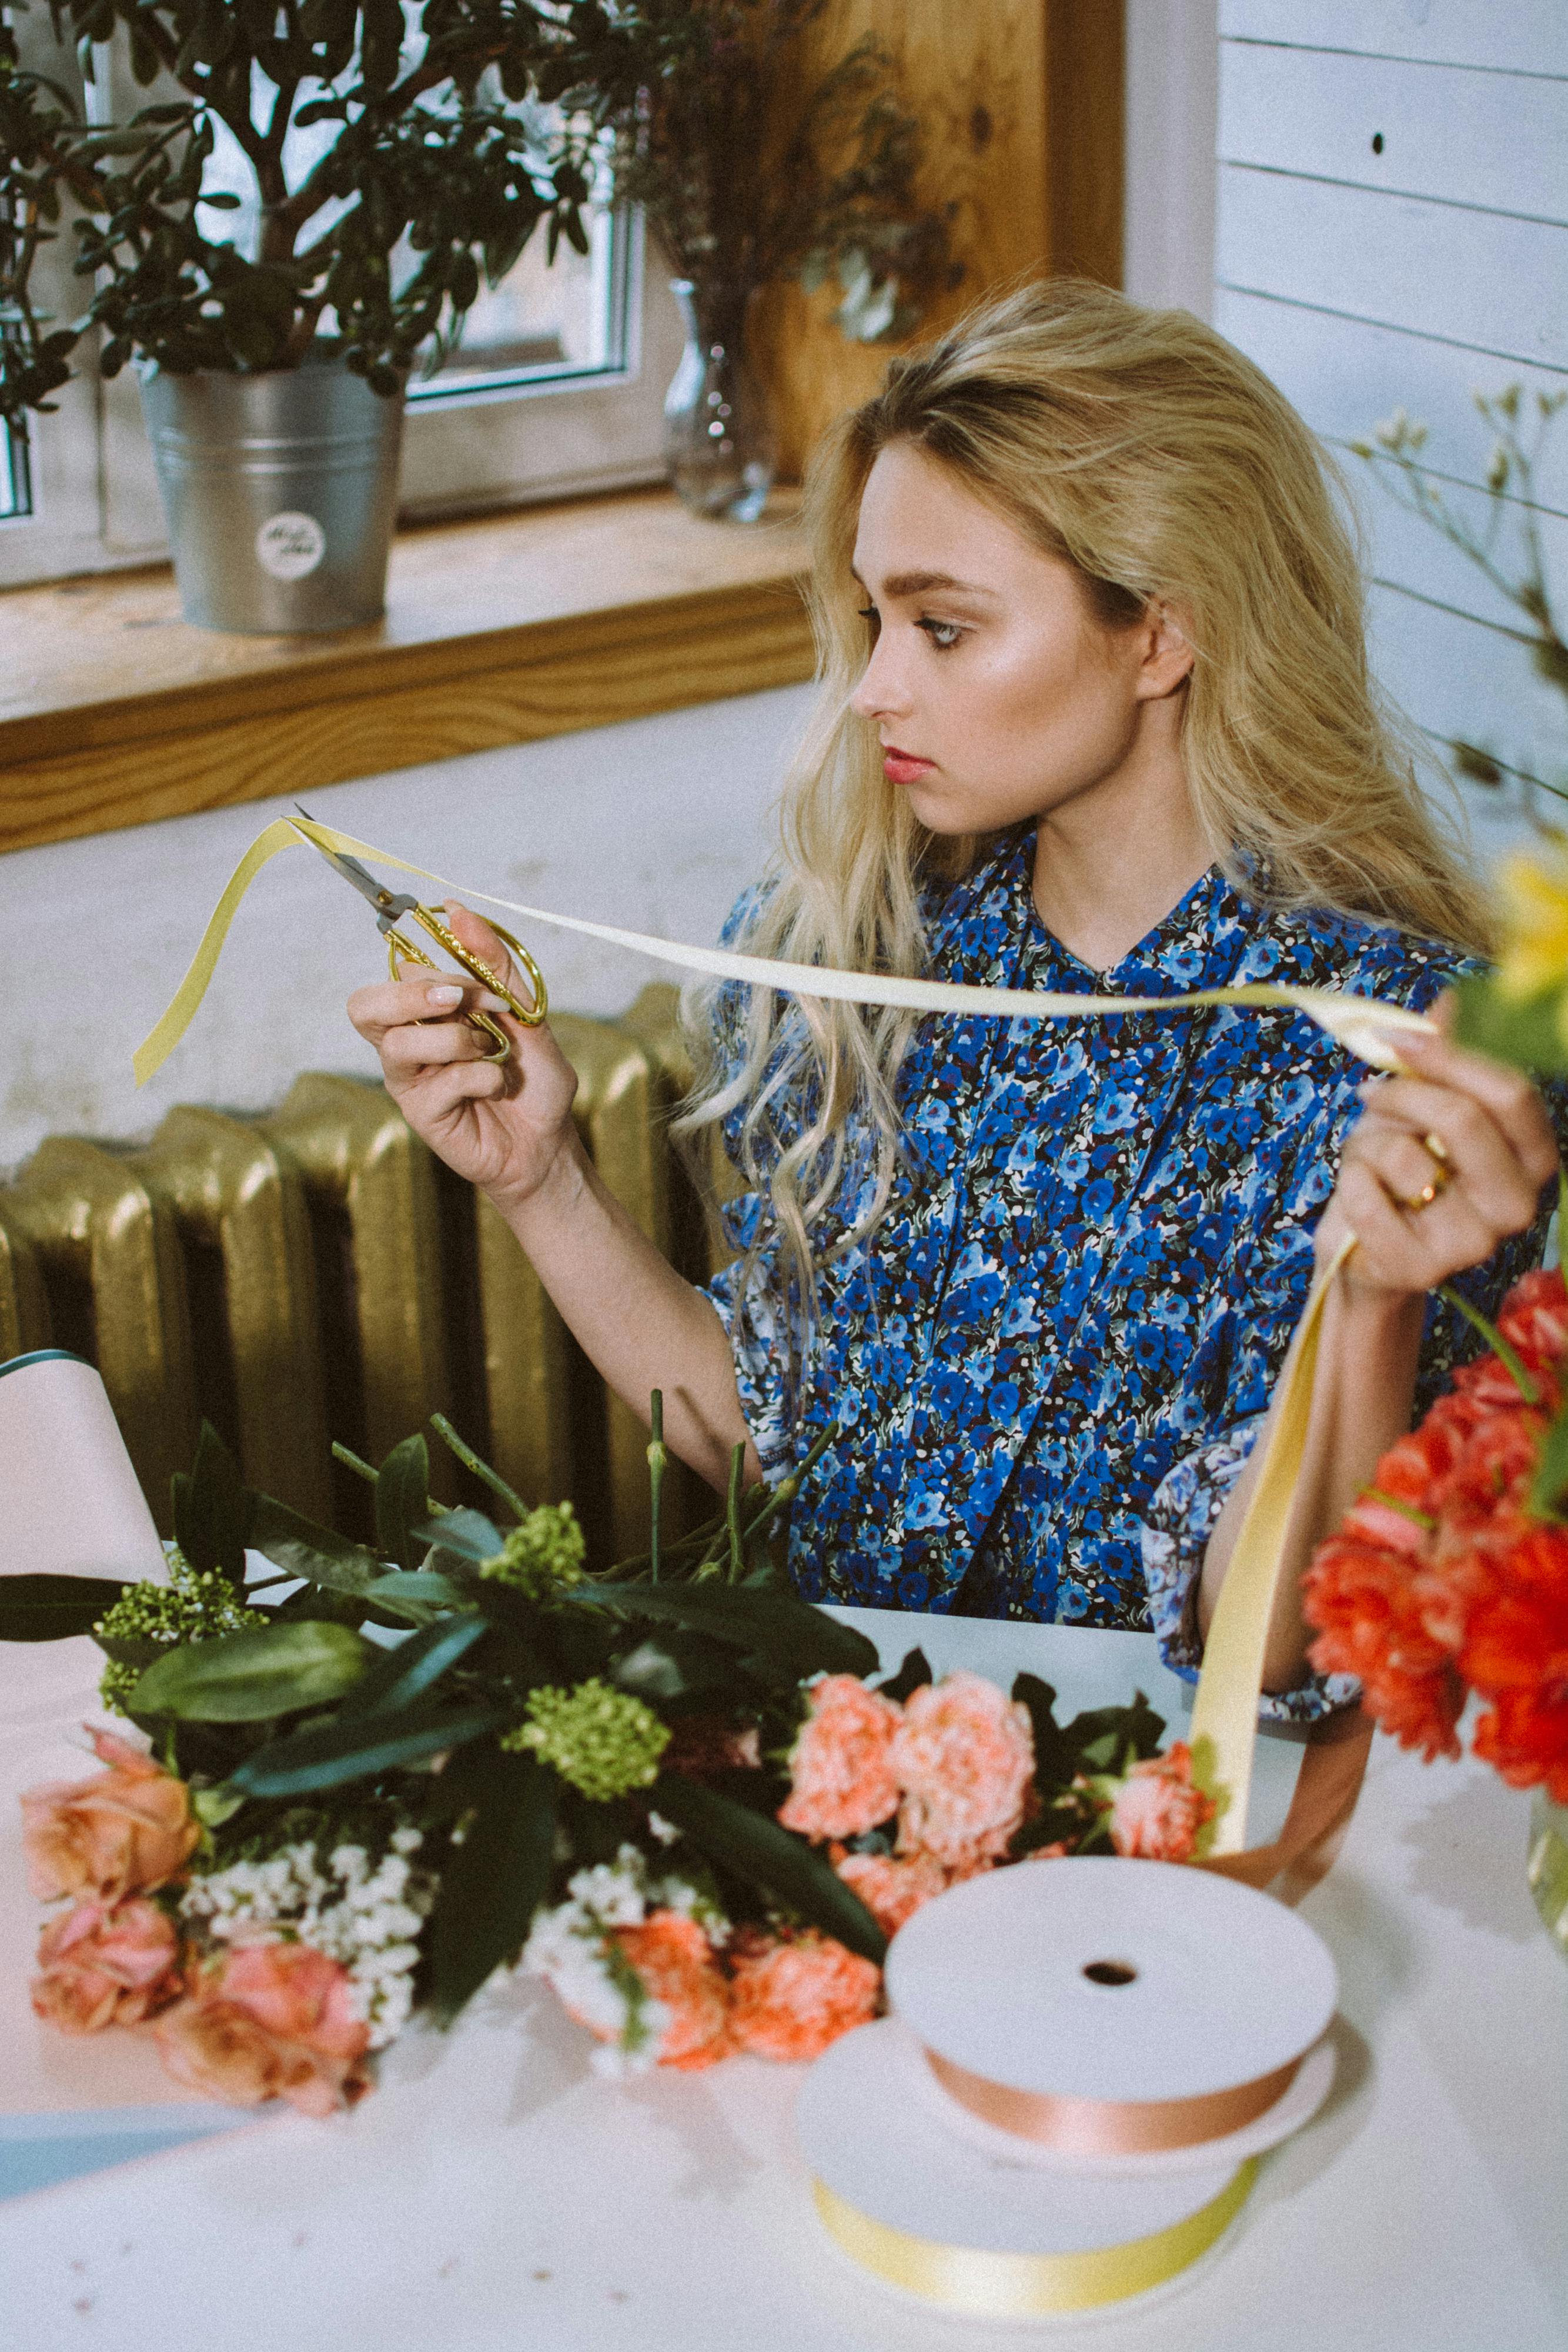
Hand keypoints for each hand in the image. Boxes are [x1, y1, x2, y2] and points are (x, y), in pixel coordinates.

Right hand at [347, 904, 580, 1212]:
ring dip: (457, 1040)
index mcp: (426, 1013)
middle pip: (365, 1005)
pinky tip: (497, 1087)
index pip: (402, 973)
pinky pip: (438, 1082)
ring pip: (398, 1043)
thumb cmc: (533, 1079)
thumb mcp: (525, 1011)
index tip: (492, 992)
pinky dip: (480, 1077)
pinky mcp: (421, 1114)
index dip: (443, 974)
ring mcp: (410, 1080)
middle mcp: (408, 1042)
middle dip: (414, 996)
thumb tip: (455, 910)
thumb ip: (491, 962)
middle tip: (460, 1004)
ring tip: (492, 1054)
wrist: (549, 1140)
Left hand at [1318, 994, 1560, 1296]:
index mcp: (1533, 1159)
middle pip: (1465, 1119)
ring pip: (1408, 1158)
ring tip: (1369, 1162)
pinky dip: (1349, 1185)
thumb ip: (1442, 1057)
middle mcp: (1517, 1205)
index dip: (1449, 1057)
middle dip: (1404, 1094)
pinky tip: (1359, 1197)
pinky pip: (1369, 1198)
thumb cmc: (1397, 1169)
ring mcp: (1473, 1244)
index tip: (1395, 1040)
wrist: (1362, 1247)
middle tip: (1371, 1091)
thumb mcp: (1418, 1105)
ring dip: (1369, 1144)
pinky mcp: (1422, 1270)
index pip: (1511, 1094)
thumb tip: (1454, 998)